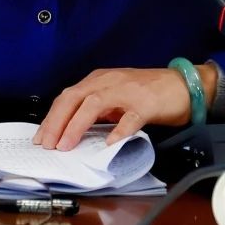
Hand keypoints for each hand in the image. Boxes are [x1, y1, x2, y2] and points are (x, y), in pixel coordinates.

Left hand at [32, 63, 217, 150]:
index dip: (52, 117)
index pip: (67, 97)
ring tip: (67, 144)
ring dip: (77, 125)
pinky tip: (109, 143)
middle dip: (57, 122)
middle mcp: (109, 81)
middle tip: (48, 145)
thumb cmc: (148, 92)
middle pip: (74, 98)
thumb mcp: (115, 97)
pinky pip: (130, 118)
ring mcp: (127, 91)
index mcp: (99, 80)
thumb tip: (72, 132)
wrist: (183, 84)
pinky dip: (118, 130)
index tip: (41, 137)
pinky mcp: (146, 103)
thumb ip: (96, 110)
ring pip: (95, 104)